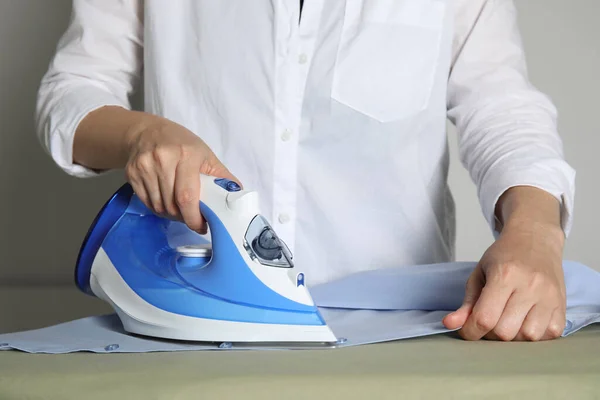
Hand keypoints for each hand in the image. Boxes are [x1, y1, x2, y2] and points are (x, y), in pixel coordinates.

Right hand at [124, 116, 239, 233]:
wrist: (147, 131)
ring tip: (180, 209)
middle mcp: (163, 159)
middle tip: (192, 217)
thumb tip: (238, 196)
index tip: (202, 226)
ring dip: (171, 214)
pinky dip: (158, 208)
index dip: (194, 217)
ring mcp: (144, 166)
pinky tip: (166, 202)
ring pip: (158, 206)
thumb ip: (222, 177)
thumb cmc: (182, 144)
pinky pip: (146, 202)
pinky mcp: (131, 173)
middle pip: (172, 205)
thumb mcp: (206, 155)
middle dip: (184, 217)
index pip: (187, 196)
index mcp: (186, 155)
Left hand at [442, 221, 566, 341]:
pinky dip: (533, 335)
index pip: (485, 318)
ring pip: (527, 338)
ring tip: (508, 319)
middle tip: (488, 321)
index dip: (471, 331)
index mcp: (504, 275)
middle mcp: (529, 286)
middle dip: (490, 334)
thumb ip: (466, 303)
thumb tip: (449, 324)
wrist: (535, 239)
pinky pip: (548, 335)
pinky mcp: (562, 306)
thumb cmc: (504, 256)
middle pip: (505, 332)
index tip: (467, 331)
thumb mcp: (479, 274)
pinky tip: (525, 320)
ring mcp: (549, 297)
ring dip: (513, 336)